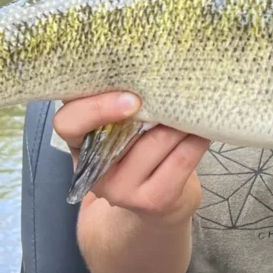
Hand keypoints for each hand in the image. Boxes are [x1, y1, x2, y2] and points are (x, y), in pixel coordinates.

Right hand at [53, 92, 210, 225]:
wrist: (154, 207)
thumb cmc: (137, 150)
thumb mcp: (116, 127)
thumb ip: (118, 101)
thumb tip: (150, 65)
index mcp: (79, 142)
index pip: (68, 123)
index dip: (96, 107)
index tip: (131, 98)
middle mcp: (95, 170)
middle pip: (125, 130)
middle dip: (155, 104)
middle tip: (177, 85)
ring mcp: (122, 190)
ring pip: (159, 140)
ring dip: (182, 119)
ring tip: (194, 102)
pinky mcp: (153, 201)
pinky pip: (182, 158)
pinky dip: (197, 138)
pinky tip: (204, 128)